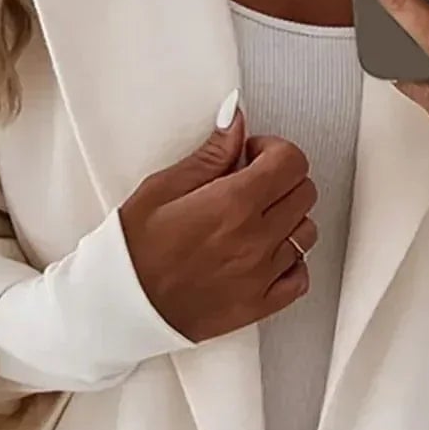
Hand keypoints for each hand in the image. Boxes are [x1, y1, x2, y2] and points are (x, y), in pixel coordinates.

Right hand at [118, 105, 316, 342]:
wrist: (122, 307)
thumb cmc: (133, 251)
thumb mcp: (161, 189)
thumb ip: (209, 155)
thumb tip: (235, 122)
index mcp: (232, 204)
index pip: (291, 161)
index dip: (273, 150)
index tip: (252, 156)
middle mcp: (254, 239)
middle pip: (305, 193)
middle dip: (283, 180)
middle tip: (252, 185)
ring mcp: (260, 275)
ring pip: (306, 233)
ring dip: (287, 220)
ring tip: (254, 222)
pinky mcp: (258, 305)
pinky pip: (300, 278)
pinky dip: (291, 263)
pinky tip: (266, 255)